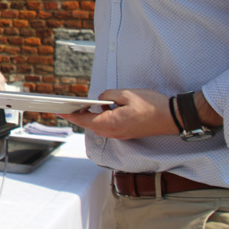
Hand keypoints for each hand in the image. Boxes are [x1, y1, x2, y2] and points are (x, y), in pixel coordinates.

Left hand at [60, 89, 175, 139]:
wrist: (172, 117)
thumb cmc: (151, 105)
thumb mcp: (126, 94)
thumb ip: (108, 95)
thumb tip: (100, 100)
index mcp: (110, 123)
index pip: (83, 119)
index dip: (69, 114)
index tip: (57, 111)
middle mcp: (113, 132)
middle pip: (89, 124)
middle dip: (78, 115)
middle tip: (67, 106)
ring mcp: (120, 135)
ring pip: (99, 126)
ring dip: (92, 116)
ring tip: (84, 105)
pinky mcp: (126, 133)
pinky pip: (108, 126)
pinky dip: (102, 118)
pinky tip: (105, 107)